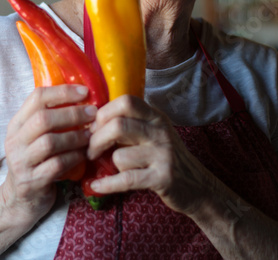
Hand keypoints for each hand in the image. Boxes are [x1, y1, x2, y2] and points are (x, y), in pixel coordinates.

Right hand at [1, 85, 96, 225]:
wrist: (21, 201)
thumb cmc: (36, 161)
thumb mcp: (35, 137)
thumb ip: (51, 118)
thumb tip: (83, 96)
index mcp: (17, 124)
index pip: (36, 97)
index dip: (62, 92)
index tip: (85, 92)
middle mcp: (15, 141)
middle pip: (43, 119)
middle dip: (72, 114)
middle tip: (93, 113)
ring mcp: (21, 163)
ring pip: (49, 142)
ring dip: (75, 136)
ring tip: (91, 134)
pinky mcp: (31, 182)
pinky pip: (56, 165)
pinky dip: (73, 157)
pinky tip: (84, 154)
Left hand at [87, 95, 210, 215]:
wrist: (196, 185)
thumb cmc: (165, 156)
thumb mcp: (152, 132)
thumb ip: (130, 123)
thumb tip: (92, 120)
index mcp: (155, 116)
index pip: (126, 101)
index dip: (104, 113)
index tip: (93, 127)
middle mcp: (160, 131)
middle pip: (118, 126)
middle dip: (96, 139)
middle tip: (90, 150)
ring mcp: (163, 154)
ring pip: (120, 156)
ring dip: (110, 164)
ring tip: (110, 168)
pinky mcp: (162, 177)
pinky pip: (127, 179)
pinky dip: (107, 184)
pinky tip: (97, 185)